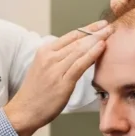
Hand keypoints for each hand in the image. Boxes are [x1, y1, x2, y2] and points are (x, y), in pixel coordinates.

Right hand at [4, 20, 111, 135]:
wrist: (24, 110)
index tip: (100, 25)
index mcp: (45, 51)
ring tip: (110, 33)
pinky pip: (80, 65)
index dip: (88, 29)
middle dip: (96, 32)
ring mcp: (55, 69)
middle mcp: (49, 57)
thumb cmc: (36, 92)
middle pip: (77, 41)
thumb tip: (78, 51)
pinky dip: (92, 54)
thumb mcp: (44, 68)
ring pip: (80, 50)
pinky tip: (101, 47)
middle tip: (110, 26)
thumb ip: (59, 58)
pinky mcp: (62, 82)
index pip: (71, 35)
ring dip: (97, 40)